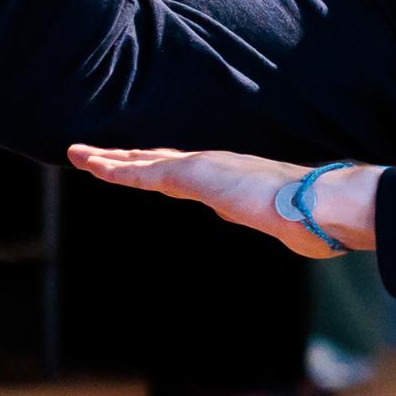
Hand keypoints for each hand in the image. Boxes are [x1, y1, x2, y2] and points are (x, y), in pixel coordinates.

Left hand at [69, 144, 369, 259]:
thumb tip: (317, 241)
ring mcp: (202, 168)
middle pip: (159, 161)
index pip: (189, 173)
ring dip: (109, 159)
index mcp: (234, 180)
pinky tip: (92, 166)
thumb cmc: (315, 219)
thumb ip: (298, 228)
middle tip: (99, 155)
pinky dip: (115, 169)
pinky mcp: (192, 174)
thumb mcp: (300, 225)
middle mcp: (215, 168)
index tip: (143, 165)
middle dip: (129, 158)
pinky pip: (142, 172)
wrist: (317, 206)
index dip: (162, 168)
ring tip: (78, 154)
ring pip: (143, 162)